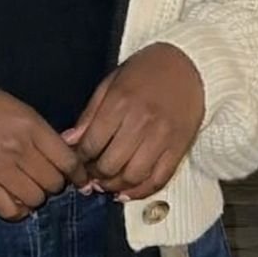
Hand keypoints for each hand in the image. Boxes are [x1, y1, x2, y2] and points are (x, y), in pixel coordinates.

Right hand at [0, 74, 88, 219]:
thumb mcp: (16, 107)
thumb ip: (39, 132)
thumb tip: (63, 156)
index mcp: (30, 125)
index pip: (67, 160)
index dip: (78, 174)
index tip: (80, 179)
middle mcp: (18, 149)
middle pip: (53, 183)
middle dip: (54, 183)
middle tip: (44, 177)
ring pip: (35, 199)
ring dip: (35, 196)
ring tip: (26, 187)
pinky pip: (10, 210)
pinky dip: (17, 210)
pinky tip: (14, 200)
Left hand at [63, 44, 204, 200]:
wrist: (188, 64)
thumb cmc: (144, 71)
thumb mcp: (111, 83)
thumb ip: (90, 114)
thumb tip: (69, 141)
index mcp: (119, 103)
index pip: (92, 143)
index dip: (79, 159)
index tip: (76, 162)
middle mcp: (141, 122)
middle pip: (110, 164)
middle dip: (95, 175)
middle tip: (90, 175)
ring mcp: (162, 137)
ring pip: (133, 176)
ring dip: (115, 186)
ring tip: (106, 183)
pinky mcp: (179, 148)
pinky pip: (159, 179)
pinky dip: (141, 191)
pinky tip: (127, 192)